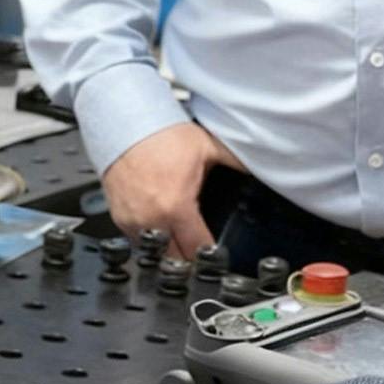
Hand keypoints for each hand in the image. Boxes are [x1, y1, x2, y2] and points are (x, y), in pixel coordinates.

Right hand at [101, 122, 247, 257]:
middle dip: (190, 259)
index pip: (198, 250)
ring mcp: (132, 220)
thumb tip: (264, 165)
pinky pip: (137, 240)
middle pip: (175, 260)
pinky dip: (150, 237)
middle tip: (200, 254)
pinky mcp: (119, 217)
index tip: (217, 257)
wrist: (125, 123)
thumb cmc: (161, 135)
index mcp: (177, 207)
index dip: (211, 257)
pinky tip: (160, 224)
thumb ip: (235, 161)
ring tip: (180, 240)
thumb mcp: (207, 146)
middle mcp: (152, 219)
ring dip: (168, 250)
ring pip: (155, 253)